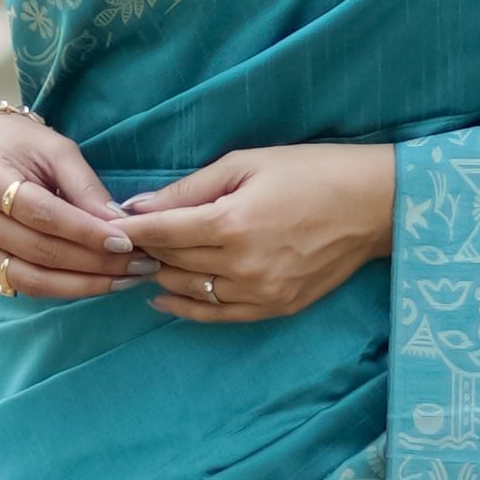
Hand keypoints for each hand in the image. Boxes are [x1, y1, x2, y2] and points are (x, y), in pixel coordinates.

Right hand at [0, 113, 135, 305]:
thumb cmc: (18, 143)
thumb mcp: (55, 149)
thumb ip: (85, 186)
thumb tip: (119, 225)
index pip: (43, 215)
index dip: (87, 233)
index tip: (127, 243)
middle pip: (39, 252)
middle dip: (95, 264)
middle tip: (139, 266)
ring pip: (31, 280)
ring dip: (82, 285)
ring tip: (124, 280)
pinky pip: (23, 285)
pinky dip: (63, 288)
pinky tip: (96, 281)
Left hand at [118, 141, 395, 325]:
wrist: (372, 205)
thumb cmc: (310, 171)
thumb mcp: (246, 164)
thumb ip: (189, 190)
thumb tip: (137, 207)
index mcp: (233, 223)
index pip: (161, 233)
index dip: (128, 230)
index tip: (106, 225)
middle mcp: (243, 265)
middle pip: (171, 263)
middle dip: (145, 250)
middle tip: (125, 239)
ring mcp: (260, 292)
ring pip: (188, 292)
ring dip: (162, 276)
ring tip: (147, 261)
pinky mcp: (275, 307)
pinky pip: (216, 316)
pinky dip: (185, 308)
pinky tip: (165, 298)